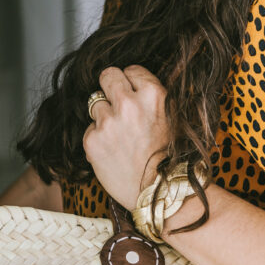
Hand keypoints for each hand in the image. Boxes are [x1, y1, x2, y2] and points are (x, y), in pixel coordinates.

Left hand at [82, 66, 170, 210]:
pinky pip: (90, 128)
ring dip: (105, 116)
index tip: (134, 94)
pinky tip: (113, 151)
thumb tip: (135, 84)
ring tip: (120, 136)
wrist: (160, 193)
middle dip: (111, 86)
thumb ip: (154, 98)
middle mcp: (129, 104)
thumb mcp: (175, 119)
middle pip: (108, 75)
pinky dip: (98, 138)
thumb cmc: (172, 158)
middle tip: (117, 103)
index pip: (131, 70)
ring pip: (96, 103)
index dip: (132, 83)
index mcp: (154, 95)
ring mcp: (108, 122)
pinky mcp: (92, 140)